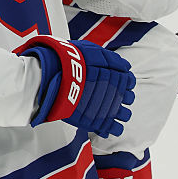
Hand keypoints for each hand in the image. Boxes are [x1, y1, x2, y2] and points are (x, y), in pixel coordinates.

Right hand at [18, 36, 134, 136]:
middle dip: (123, 97)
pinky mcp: (96, 121)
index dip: (125, 82)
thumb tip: (124, 65)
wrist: (48, 75)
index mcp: (114, 74)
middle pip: (128, 97)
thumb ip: (106, 57)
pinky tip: (108, 124)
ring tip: (111, 111)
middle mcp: (114, 92)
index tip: (119, 82)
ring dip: (121, 112)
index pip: (129, 80)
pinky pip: (114, 128)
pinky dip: (113, 127)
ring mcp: (106, 107)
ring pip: (125, 114)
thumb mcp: (87, 50)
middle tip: (114, 96)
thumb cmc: (65, 60)